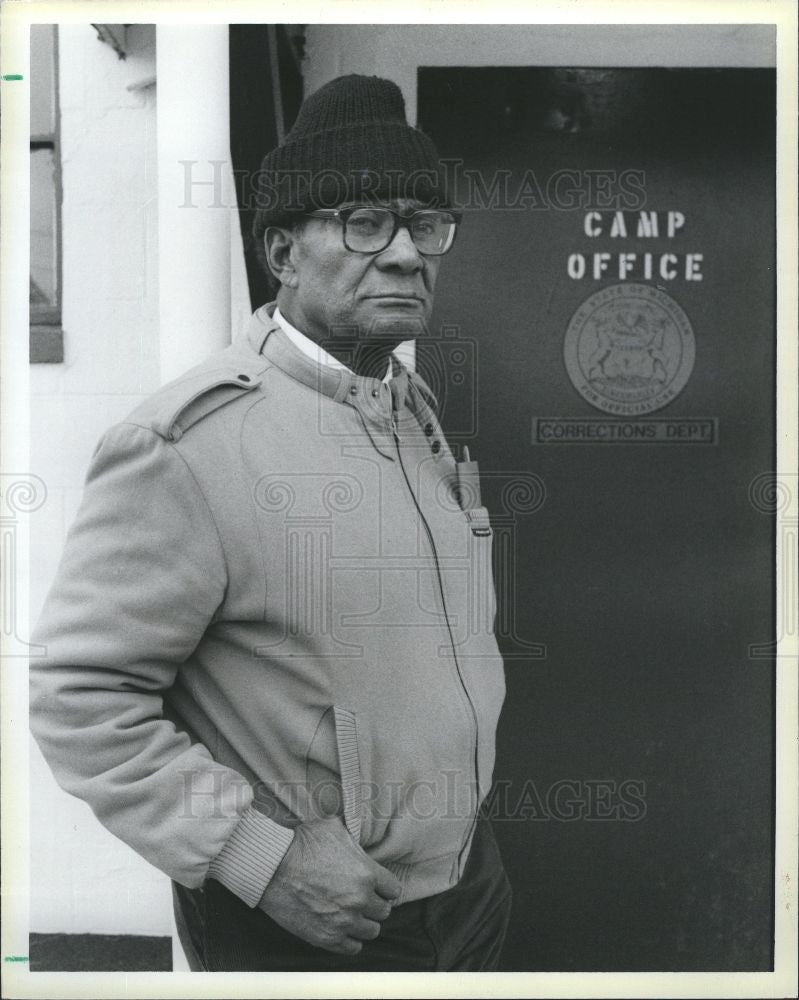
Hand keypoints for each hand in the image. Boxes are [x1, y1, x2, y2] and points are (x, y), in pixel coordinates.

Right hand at [258, 815, 401, 954]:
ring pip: (371, 932)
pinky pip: (351, 948)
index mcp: (367, 874)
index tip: (377, 887)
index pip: (393, 890)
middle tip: (363, 900)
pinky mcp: (326, 937)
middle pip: (383, 912)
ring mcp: (343, 921)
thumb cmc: (301, 844)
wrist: (272, 867)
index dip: (385, 887)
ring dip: (364, 923)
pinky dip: (350, 940)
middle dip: (374, 905)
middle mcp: (360, 900)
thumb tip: (356, 840)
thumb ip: (352, 839)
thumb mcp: (334, 828)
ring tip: (353, 915)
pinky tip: (343, 929)